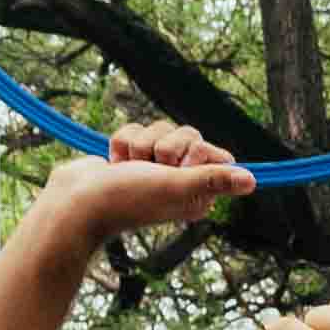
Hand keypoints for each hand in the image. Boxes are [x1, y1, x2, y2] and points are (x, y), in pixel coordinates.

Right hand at [27, 120, 249, 256]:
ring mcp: (153, 169)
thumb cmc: (127, 198)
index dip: (197, 151)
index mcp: (198, 194)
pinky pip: (136, 131)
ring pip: (159, 130)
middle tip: (152, 167)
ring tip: (128, 167)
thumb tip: (252, 181)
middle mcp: (179, 182)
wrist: (76, 200)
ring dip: (140, 143)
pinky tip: (114, 162)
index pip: (217, 154)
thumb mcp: (176, 186)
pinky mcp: (130, 158)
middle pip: (188, 135)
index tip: (180, 165)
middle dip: (166, 145)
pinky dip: (122, 143)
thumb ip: (212, 180)